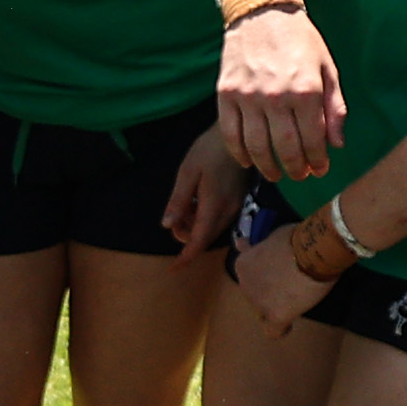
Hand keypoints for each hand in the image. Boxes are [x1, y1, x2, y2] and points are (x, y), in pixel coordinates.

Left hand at [161, 127, 246, 253]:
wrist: (238, 136)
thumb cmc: (209, 150)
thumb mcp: (187, 172)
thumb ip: (178, 201)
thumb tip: (168, 227)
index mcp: (214, 206)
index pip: (199, 241)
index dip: (186, 257)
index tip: (173, 269)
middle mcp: (228, 212)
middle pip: (205, 238)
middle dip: (186, 236)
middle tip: (176, 214)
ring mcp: (236, 207)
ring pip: (212, 230)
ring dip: (194, 226)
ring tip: (185, 204)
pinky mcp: (238, 201)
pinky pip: (218, 220)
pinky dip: (203, 218)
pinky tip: (196, 201)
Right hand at [216, 4, 343, 179]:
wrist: (262, 10)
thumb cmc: (300, 38)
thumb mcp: (327, 68)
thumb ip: (334, 107)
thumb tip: (336, 143)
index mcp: (306, 90)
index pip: (313, 140)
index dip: (318, 160)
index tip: (320, 169)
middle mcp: (276, 96)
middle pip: (286, 148)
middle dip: (296, 168)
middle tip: (300, 176)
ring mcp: (248, 96)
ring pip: (256, 146)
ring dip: (268, 166)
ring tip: (276, 174)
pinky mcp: (226, 93)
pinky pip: (230, 133)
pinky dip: (239, 152)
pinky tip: (248, 161)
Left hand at [232, 224, 336, 333]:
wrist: (313, 251)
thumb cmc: (295, 239)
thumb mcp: (270, 238)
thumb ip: (257, 248)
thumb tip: (242, 244)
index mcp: (242, 265)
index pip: (249, 276)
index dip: (263, 275)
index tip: (278, 272)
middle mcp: (244, 285)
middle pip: (255, 295)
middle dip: (269, 291)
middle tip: (291, 283)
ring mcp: (258, 302)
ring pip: (263, 312)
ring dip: (276, 306)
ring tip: (297, 297)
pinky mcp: (276, 316)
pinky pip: (273, 331)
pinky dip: (281, 329)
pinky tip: (289, 325)